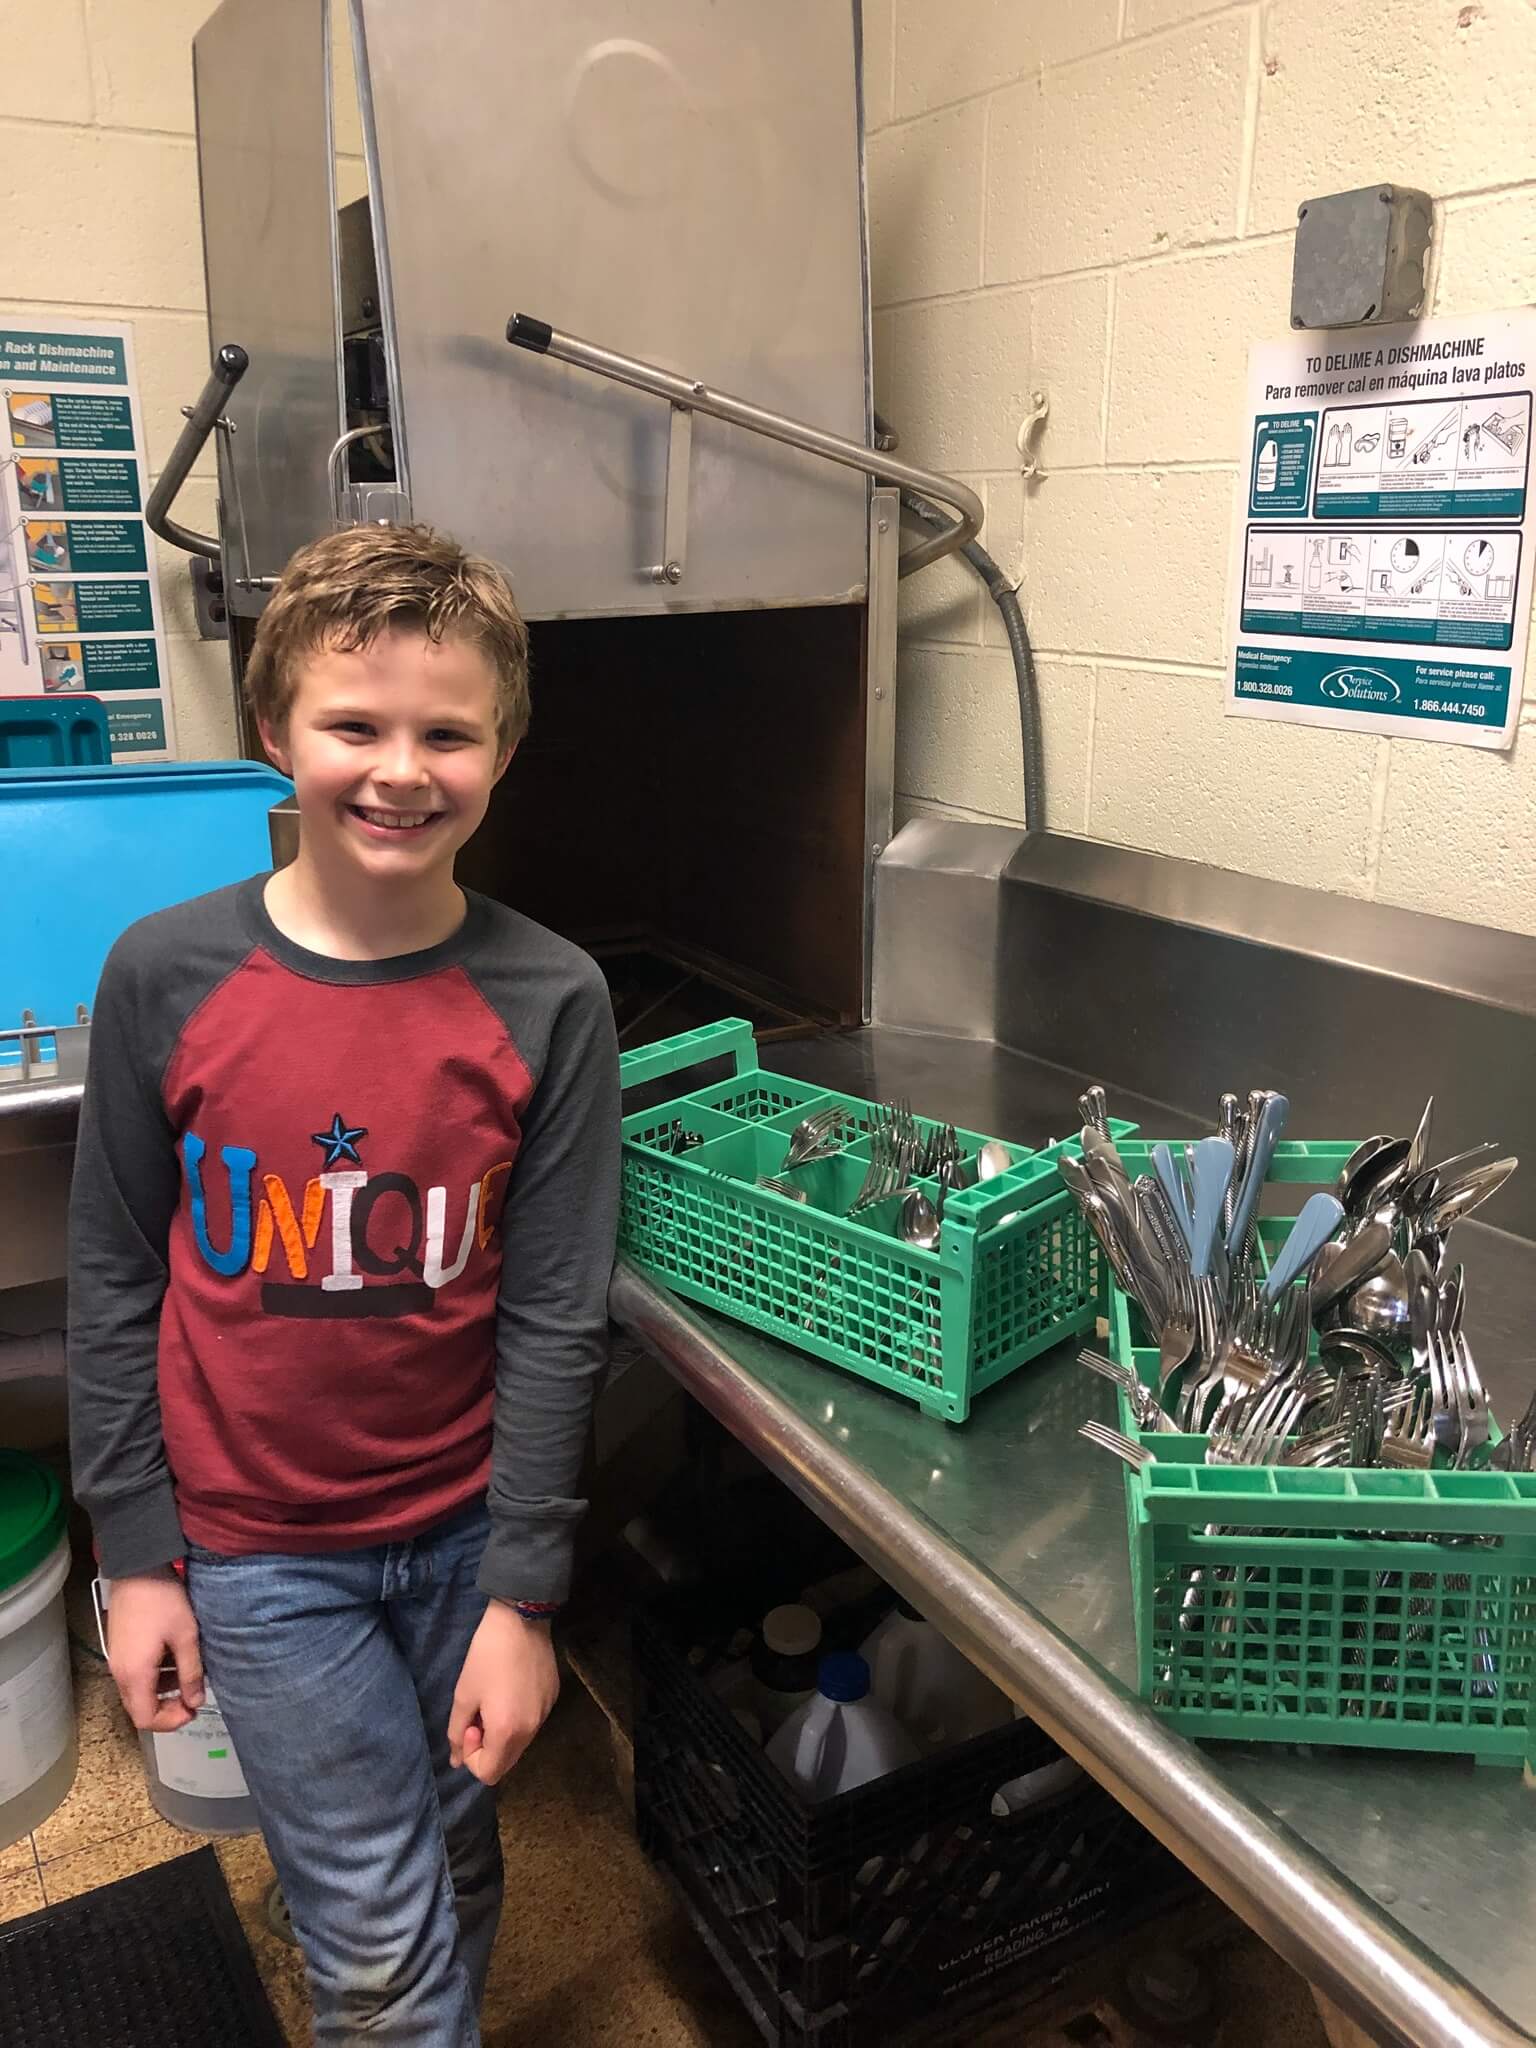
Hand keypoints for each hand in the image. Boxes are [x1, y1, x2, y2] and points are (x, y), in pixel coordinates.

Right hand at [107, 1568, 204, 1731]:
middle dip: (168, 1709)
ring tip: (189, 1675)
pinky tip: (174, 1658)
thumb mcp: (186, 1636)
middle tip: (193, 1696)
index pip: (146, 1719)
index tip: (193, 1710)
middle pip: (140, 1709)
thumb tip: (195, 1702)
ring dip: (163, 1691)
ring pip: (138, 1692)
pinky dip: (155, 1676)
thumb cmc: (163, 1600)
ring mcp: (117, 1660)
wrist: (137, 1568)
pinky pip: (136, 1675)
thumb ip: (191, 1673)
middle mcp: (120, 1673)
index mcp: (134, 1675)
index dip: (170, 1722)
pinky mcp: (120, 1648)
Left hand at [447, 1602, 558, 1785]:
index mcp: (507, 1732)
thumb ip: (457, 1732)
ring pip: (520, 1744)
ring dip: (502, 1735)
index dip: (471, 1757)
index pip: (488, 1773)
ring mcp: (545, 1714)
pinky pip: (531, 1724)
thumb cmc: (487, 1656)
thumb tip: (456, 1760)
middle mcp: (531, 1730)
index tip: (468, 1725)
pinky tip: (510, 1690)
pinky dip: (517, 1720)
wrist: (522, 1620)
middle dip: (486, 1749)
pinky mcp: (552, 1699)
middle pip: (506, 1763)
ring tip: (493, 1702)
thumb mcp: (464, 1694)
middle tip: (478, 1716)